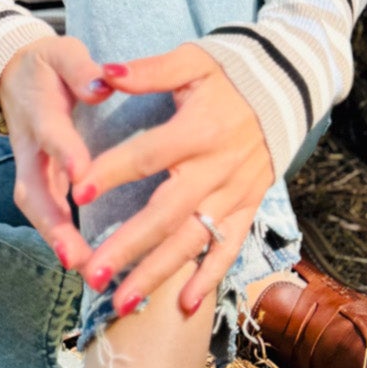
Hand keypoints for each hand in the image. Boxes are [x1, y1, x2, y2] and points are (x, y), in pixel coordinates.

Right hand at [0, 37, 112, 287]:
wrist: (10, 74)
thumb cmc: (46, 65)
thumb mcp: (61, 51)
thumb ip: (79, 67)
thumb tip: (102, 84)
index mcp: (39, 112)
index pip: (51, 134)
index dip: (65, 154)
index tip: (83, 176)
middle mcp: (30, 147)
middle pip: (34, 190)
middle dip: (54, 224)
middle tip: (77, 255)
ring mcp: (30, 167)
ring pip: (36, 208)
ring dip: (57, 240)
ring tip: (85, 269)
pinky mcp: (37, 180)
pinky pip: (45, 212)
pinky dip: (61, 238)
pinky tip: (88, 262)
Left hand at [71, 43, 273, 316]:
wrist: (289, 87)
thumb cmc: (231, 74)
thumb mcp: (193, 62)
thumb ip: (149, 71)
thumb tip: (105, 74)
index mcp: (199, 130)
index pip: (148, 156)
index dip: (112, 172)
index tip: (78, 193)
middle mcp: (217, 168)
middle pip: (166, 213)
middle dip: (128, 247)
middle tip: (91, 274)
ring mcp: (235, 193)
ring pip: (192, 241)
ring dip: (157, 273)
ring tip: (121, 303)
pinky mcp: (248, 207)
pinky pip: (228, 248)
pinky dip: (208, 278)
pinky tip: (181, 305)